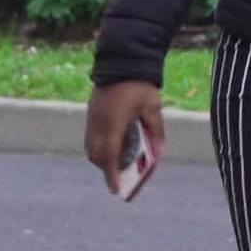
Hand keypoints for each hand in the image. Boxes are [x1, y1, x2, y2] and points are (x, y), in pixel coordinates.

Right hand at [85, 79, 164, 193]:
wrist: (122, 60)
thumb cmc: (140, 85)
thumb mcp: (153, 108)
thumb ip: (156, 132)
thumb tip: (159, 156)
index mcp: (113, 124)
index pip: (108, 156)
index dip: (111, 175)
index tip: (116, 190)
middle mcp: (98, 123)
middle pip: (96, 156)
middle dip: (107, 169)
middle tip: (121, 176)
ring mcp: (91, 118)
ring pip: (90, 147)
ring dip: (102, 158)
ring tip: (118, 162)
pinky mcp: (90, 112)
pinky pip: (90, 137)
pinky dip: (99, 146)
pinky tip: (114, 145)